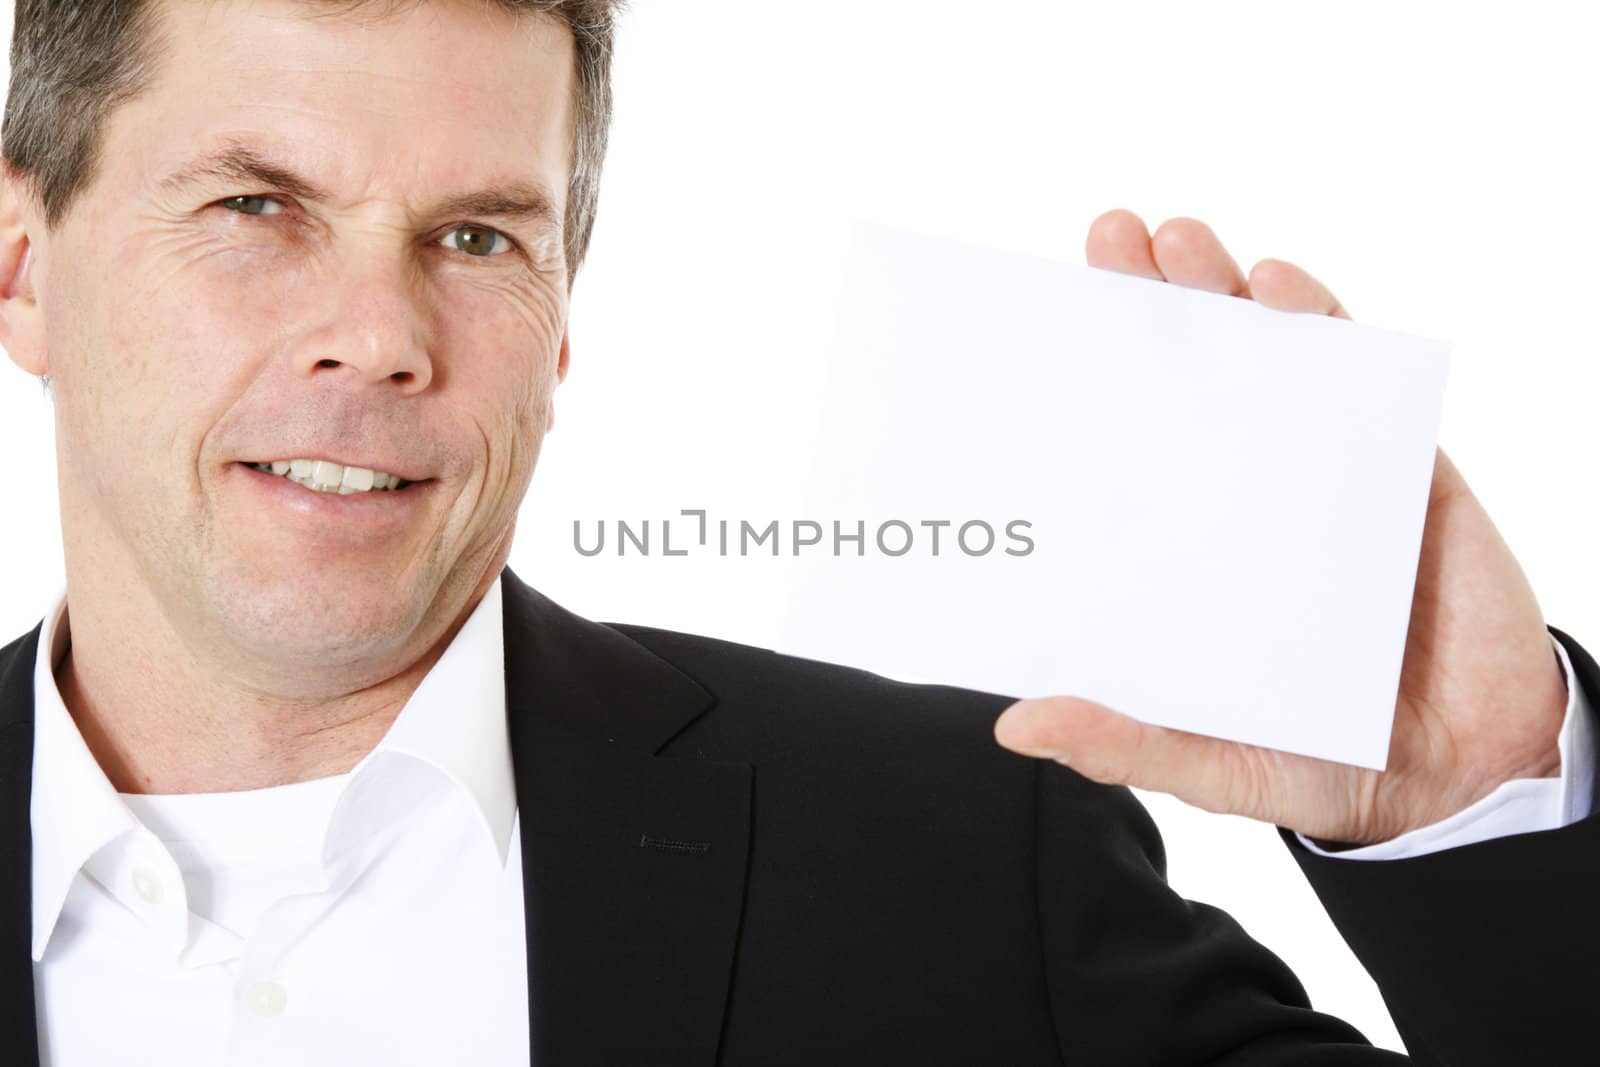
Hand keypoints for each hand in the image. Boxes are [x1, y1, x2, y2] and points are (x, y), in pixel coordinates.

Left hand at [992, 209, 1569, 845]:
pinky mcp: (1399, 471)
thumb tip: (1020, 723)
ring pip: (1269, 359)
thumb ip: (1125, 741)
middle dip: (1150, 299)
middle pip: (1188, 378)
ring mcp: (1319, 475)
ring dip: (1223, 289)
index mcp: (1184, 549)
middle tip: (1107, 239)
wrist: (1459, 778)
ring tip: (1176, 240)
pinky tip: (1281, 285)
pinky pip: (1363, 382)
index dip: (1088, 386)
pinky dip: (1325, 325)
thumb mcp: (1207, 762)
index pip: (1125, 449)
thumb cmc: (1319, 760)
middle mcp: (1241, 497)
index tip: (1035, 325)